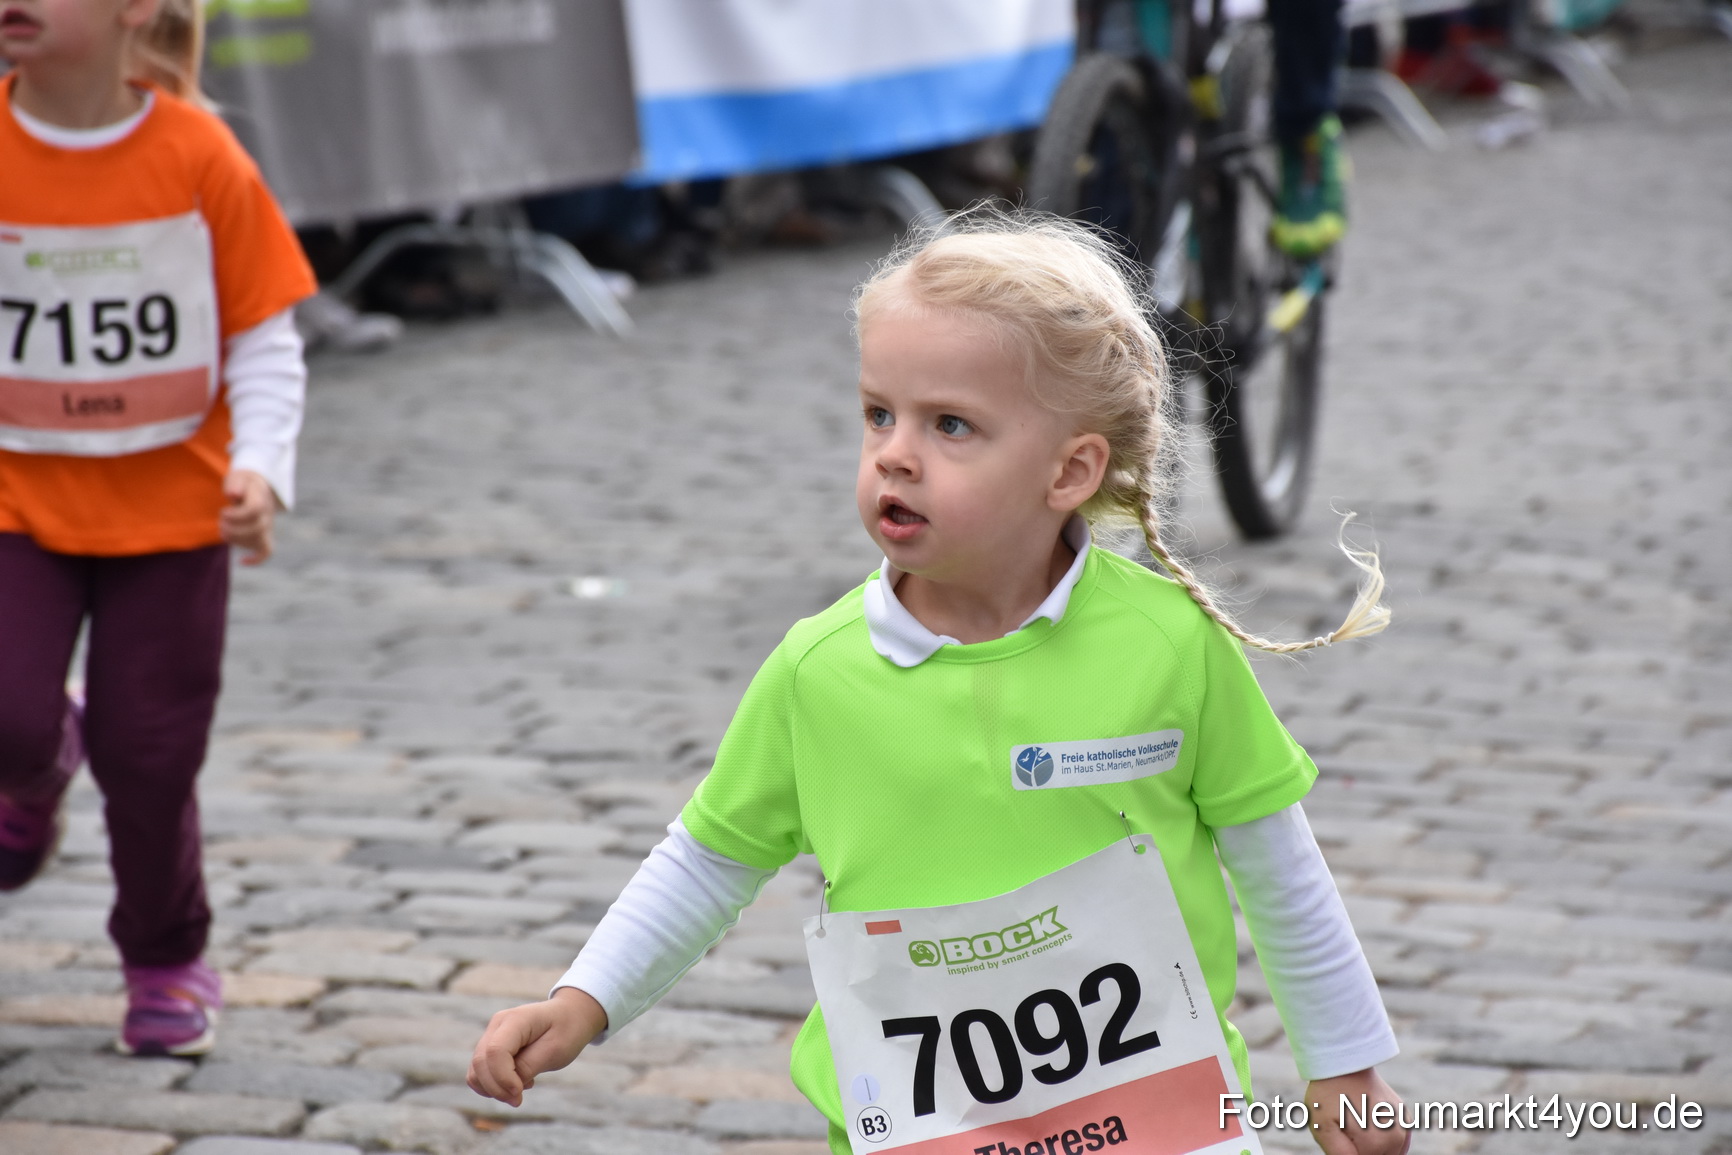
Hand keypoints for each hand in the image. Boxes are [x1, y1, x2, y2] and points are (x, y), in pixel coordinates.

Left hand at [221, 469, 277, 564]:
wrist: (255, 488)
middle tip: (221, 523)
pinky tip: (242, 561)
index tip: (224, 511)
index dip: (237, 515)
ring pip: (259, 540)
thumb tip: (233, 494)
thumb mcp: (238, 477)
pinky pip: (267, 551)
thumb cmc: (242, 484)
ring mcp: (267, 527)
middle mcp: (267, 514)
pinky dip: (257, 559)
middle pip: (257, 528)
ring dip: (238, 540)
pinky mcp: (264, 536)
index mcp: (261, 498)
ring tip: (223, 532)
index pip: (255, 510)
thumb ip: (236, 484)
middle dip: (234, 529)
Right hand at [468, 987, 607, 1107]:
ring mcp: (491, 1034)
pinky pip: (479, 1072)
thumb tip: (506, 1086)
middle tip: (518, 1100)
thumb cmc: (567, 1031)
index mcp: (516, 1019)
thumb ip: (528, 1066)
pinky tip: (516, 1082)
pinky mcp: (490, 1046)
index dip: (503, 1078)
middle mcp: (497, 1024)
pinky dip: (493, 1084)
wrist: (570, 1016)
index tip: (521, 1093)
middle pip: (480, 1062)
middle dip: (496, 1088)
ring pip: (475, 1070)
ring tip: (522, 1087)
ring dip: (493, 1088)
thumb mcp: (555, 1050)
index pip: (495, 1051)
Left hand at [1306, 1069, 1408, 1154]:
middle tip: (1345, 1125)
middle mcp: (1397, 1139)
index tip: (1341, 1132)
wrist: (1344, 1061)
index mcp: (1377, 1145)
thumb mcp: (1322, 1129)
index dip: (1347, 1151)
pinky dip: (1381, 1138)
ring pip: (1386, 1153)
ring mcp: (1404, 1127)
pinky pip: (1394, 1141)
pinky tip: (1366, 1120)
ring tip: (1354, 1120)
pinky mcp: (1405, 1118)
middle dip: (1359, 1148)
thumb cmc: (1328, 1095)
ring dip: (1370, 1145)